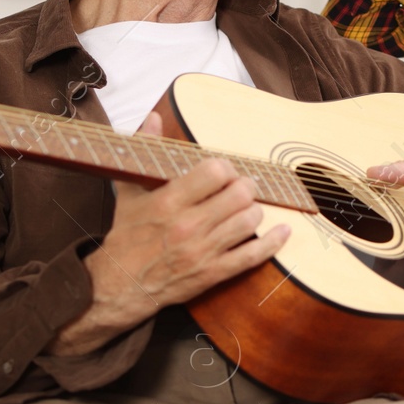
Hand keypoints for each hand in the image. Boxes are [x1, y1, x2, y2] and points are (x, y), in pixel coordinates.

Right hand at [45, 111, 290, 355]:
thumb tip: (152, 118)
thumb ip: (144, 151)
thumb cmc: (127, 236)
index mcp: (168, 201)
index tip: (223, 172)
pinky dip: (273, 242)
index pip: (215, 172)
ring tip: (248, 207)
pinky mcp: (213, 273)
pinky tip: (283, 230)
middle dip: (245, 186)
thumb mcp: (130, 191)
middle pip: (240, 194)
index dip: (226, 167)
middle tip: (242, 188)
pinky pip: (253, 256)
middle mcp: (188, 225)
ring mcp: (203, 251)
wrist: (120, 285)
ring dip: (255, 210)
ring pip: (249, 221)